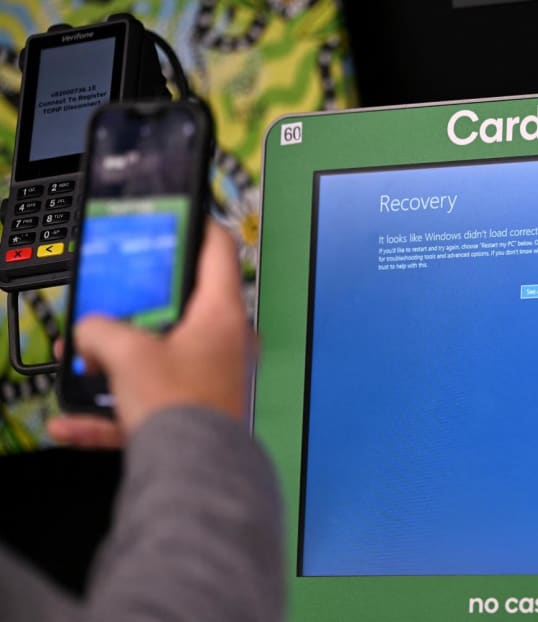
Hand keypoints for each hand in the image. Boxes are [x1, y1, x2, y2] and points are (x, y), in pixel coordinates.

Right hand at [48, 220, 254, 447]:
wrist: (193, 474)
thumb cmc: (180, 406)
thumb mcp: (127, 352)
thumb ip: (100, 330)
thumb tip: (88, 333)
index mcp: (222, 314)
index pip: (217, 251)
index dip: (196, 227)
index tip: (178, 216)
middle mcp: (225, 342)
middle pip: (183, 305)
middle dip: (140, 303)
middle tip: (115, 295)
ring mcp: (212, 377)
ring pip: (161, 354)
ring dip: (120, 358)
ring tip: (85, 359)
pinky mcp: (195, 411)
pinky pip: (149, 400)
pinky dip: (114, 409)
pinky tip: (72, 421)